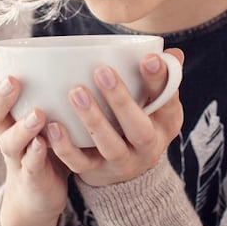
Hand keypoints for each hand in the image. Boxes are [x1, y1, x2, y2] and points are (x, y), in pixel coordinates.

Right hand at [0, 37, 66, 225]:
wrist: (38, 195)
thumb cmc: (43, 141)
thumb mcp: (42, 109)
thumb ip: (47, 83)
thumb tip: (69, 43)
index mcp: (5, 112)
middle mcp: (4, 132)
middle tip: (12, 81)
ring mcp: (16, 156)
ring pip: (9, 141)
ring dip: (22, 127)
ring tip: (38, 115)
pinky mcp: (32, 176)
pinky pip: (31, 165)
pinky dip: (36, 155)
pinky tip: (44, 145)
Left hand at [47, 48, 184, 187]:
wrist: (128, 172)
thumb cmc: (141, 121)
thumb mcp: (158, 103)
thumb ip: (161, 78)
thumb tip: (172, 53)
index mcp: (166, 123)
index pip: (167, 101)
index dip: (159, 81)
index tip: (149, 58)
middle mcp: (147, 147)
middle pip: (139, 128)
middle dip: (121, 100)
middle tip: (102, 71)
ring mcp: (121, 162)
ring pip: (110, 146)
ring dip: (93, 120)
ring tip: (76, 93)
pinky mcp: (95, 171)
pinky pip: (79, 163)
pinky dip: (65, 147)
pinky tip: (53, 127)